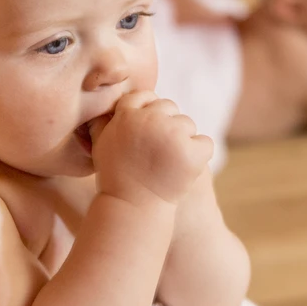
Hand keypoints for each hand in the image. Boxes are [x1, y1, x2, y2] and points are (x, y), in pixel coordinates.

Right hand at [92, 92, 213, 208]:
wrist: (133, 209)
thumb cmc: (116, 177)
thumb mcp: (101, 144)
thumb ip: (105, 119)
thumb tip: (112, 103)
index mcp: (127, 115)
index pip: (145, 96)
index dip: (148, 112)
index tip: (146, 132)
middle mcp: (151, 120)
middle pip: (170, 108)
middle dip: (166, 126)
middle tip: (156, 153)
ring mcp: (174, 135)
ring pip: (188, 124)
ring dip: (182, 140)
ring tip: (167, 164)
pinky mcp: (193, 153)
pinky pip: (205, 143)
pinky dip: (198, 155)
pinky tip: (183, 169)